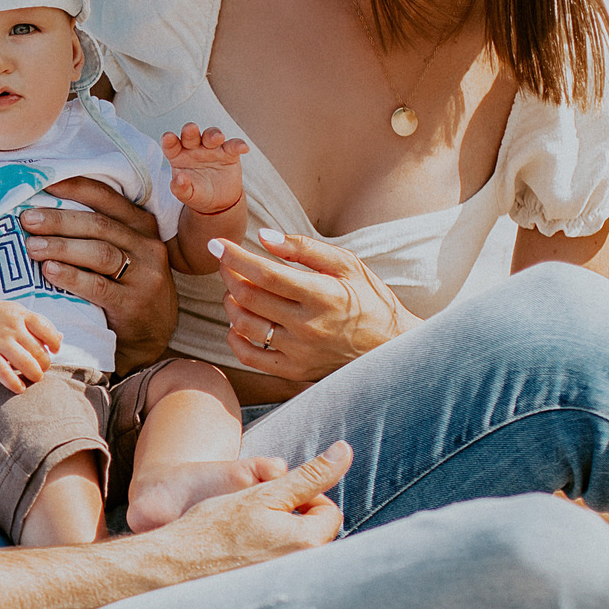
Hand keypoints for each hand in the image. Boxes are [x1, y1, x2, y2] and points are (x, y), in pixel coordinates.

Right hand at [0, 301, 60, 391]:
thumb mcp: (17, 314)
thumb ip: (37, 326)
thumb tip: (60, 337)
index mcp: (20, 314)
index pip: (45, 328)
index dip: (54, 342)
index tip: (54, 350)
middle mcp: (10, 326)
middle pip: (37, 349)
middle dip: (44, 363)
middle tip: (42, 368)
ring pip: (24, 362)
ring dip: (34, 374)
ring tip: (35, 377)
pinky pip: (3, 372)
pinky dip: (14, 382)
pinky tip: (20, 388)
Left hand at [20, 176, 177, 372]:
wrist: (151, 334)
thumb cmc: (126, 287)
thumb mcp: (123, 252)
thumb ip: (97, 232)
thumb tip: (45, 209)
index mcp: (141, 225)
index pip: (107, 198)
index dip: (75, 188)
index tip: (43, 183)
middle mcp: (146, 245)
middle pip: (98, 224)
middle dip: (59, 219)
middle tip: (27, 219)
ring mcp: (144, 275)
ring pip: (99, 252)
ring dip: (61, 246)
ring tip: (32, 246)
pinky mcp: (133, 302)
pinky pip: (98, 286)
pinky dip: (71, 276)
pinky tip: (49, 271)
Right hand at [129, 441, 349, 574]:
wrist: (174, 566)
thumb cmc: (216, 526)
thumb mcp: (266, 492)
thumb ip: (310, 474)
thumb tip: (344, 451)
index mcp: (309, 544)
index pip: (329, 512)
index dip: (304, 496)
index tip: (273, 498)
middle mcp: (305, 572)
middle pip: (314, 535)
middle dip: (293, 520)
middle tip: (256, 517)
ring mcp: (287, 588)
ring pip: (296, 553)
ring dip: (278, 540)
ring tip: (245, 537)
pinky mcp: (269, 599)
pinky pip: (280, 573)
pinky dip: (265, 562)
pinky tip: (239, 558)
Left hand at [163, 123, 248, 220]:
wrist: (218, 202)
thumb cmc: (197, 194)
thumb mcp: (187, 195)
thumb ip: (180, 188)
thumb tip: (179, 178)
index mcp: (178, 156)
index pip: (171, 145)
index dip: (169, 140)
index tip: (168, 137)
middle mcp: (194, 148)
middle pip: (191, 135)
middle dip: (190, 130)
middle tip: (191, 129)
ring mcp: (212, 149)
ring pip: (211, 135)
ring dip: (214, 134)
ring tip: (218, 138)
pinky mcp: (229, 153)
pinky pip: (233, 146)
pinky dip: (238, 145)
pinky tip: (243, 148)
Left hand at [208, 227, 414, 382]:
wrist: (391, 348)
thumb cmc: (369, 299)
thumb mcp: (348, 265)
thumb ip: (304, 249)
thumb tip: (263, 237)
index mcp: (323, 294)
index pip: (265, 273)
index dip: (235, 256)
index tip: (217, 243)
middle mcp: (308, 325)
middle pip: (249, 297)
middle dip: (228, 274)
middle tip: (227, 262)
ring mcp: (299, 352)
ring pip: (244, 325)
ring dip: (230, 303)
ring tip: (236, 290)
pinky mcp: (294, 371)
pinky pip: (249, 356)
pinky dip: (235, 337)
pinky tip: (238, 321)